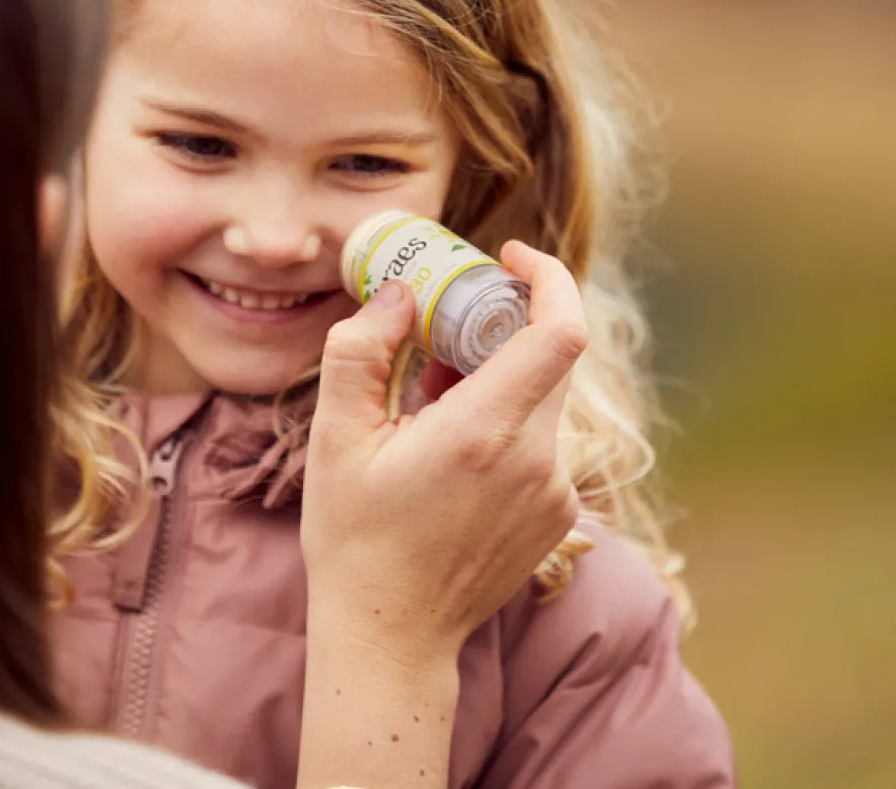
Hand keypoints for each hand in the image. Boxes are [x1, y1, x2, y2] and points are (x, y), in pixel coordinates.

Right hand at [301, 240, 587, 663]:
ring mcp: (556, 491)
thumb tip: (403, 292)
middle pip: (548, 355)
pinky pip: (543, 439)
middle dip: (501, 326)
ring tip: (431, 405)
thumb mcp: (335, 439)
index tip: (509, 256)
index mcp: (484, 432)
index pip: (559, 331)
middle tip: (443, 328)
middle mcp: (536, 460)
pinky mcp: (560, 513)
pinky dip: (508, 420)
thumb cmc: (355, 539)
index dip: (548, 278)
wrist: (391, 640)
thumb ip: (363, 350)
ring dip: (498, 378)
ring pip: (543, 396)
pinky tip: (453, 449)